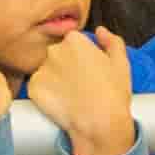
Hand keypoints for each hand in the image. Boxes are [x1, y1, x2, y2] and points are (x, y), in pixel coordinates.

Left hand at [23, 25, 140, 154]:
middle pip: (56, 54)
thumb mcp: (121, 62)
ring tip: (70, 96)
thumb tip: (100, 31)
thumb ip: (112, 41)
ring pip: (46, 71)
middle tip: (79, 84)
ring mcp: (41, 69)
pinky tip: (60, 103)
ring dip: (54, 80)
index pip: (71, 42)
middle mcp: (54, 50)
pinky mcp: (33, 88)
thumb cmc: (113, 93)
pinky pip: (37, 88)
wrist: (99, 124)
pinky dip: (46, 95)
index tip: (87, 69)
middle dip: (65, 65)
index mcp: (74, 40)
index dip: (80, 56)